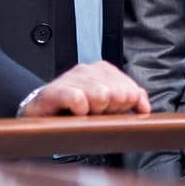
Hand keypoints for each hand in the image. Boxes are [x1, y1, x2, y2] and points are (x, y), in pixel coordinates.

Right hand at [19, 61, 151, 116]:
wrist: (39, 113)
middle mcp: (87, 70)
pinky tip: (76, 113)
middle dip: (111, 109)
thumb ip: (129, 101)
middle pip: (117, 92)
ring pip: (100, 94)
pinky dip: (80, 109)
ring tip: (85, 115)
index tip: (115, 112)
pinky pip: (77, 99)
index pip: (129, 87)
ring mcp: (70, 78)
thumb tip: (145, 107)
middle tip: (97, 114)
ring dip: (95, 110)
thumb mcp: (105, 106)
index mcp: (102, 71)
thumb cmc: (74, 111)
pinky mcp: (54, 91)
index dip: (126, 104)